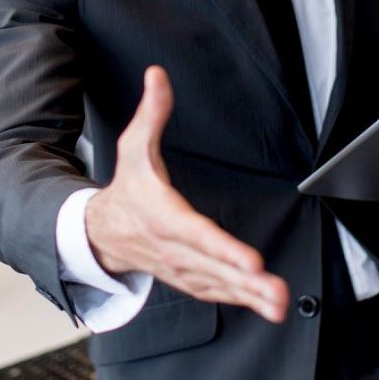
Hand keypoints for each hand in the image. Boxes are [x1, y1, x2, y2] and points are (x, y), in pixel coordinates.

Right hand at [85, 66, 288, 322]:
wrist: (101, 230)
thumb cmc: (127, 187)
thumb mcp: (133, 145)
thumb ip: (152, 112)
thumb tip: (157, 75)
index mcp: (162, 215)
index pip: (196, 234)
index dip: (224, 250)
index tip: (250, 261)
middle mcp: (172, 247)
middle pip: (213, 267)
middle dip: (246, 281)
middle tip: (275, 290)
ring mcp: (179, 266)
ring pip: (216, 284)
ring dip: (248, 296)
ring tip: (277, 302)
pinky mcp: (186, 277)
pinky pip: (213, 292)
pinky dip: (238, 300)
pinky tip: (261, 304)